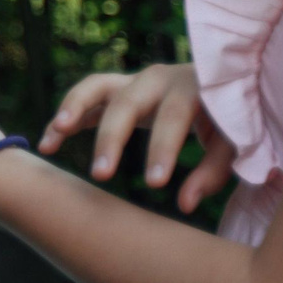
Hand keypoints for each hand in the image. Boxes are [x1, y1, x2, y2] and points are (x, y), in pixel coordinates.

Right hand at [39, 62, 234, 213]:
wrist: (223, 80)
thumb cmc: (230, 117)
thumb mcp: (234, 142)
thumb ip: (212, 171)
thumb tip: (184, 204)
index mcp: (192, 87)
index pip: (173, 116)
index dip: (163, 148)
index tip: (154, 184)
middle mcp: (157, 78)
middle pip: (127, 103)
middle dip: (112, 139)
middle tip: (102, 175)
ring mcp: (132, 80)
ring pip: (94, 87)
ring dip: (72, 109)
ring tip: (55, 134)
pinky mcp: (116, 89)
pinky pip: (84, 99)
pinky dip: (65, 118)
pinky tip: (48, 144)